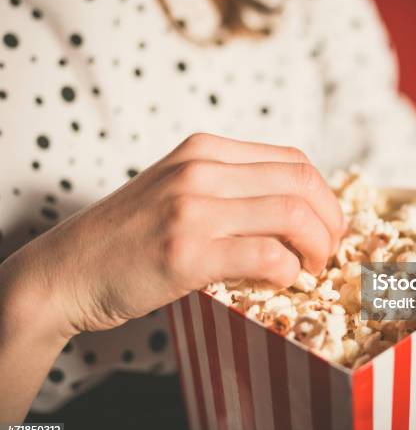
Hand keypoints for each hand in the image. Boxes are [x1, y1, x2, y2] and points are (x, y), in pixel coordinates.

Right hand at [3, 134, 342, 336]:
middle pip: (302, 183)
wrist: (69, 270)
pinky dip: (288, 271)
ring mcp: (192, 208)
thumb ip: (229, 188)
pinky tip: (282, 281)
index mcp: (205, 149)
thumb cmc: (130, 236)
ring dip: (316, 247)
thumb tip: (295, 208)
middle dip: (331, 221)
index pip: (294, 160)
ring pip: (291, 215)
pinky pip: (265, 256)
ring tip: (311, 268)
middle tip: (328, 250)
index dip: (324, 196)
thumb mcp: (178, 189)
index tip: (327, 225)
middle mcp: (201, 169)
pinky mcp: (185, 252)